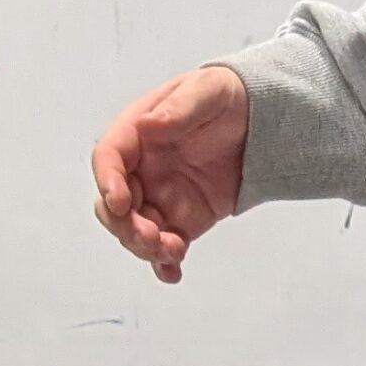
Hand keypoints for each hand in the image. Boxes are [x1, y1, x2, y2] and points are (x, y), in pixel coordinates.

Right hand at [91, 66, 249, 284]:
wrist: (258, 121)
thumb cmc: (225, 98)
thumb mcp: (207, 92)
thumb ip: (178, 109)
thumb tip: (151, 125)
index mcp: (137, 133)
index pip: (109, 158)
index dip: (107, 182)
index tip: (119, 202)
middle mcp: (140, 168)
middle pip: (114, 204)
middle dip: (125, 225)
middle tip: (150, 237)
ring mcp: (158, 196)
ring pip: (136, 230)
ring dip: (146, 247)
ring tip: (172, 252)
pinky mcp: (182, 219)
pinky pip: (166, 245)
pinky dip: (165, 263)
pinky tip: (172, 273)